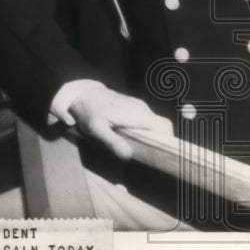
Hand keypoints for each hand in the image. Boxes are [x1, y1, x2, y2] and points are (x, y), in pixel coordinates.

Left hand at [57, 87, 173, 159]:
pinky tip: (132, 137)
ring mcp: (138, 106)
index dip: (168, 139)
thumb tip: (128, 156)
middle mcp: (141, 108)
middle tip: (149, 154)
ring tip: (139, 147)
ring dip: (150, 135)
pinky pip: (145, 119)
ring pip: (153, 123)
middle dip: (158, 140)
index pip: (165, 125)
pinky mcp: (133, 106)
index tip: (161, 152)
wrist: (81, 94)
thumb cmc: (88, 111)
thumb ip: (112, 142)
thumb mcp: (96, 129)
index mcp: (136, 114)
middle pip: (161, 126)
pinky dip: (144, 129)